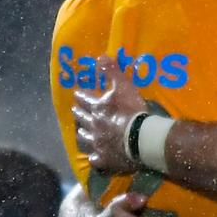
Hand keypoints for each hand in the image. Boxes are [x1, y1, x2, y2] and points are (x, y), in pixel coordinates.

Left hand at [74, 56, 145, 172]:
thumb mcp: (123, 86)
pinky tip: (94, 158)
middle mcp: (93, 126)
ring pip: (85, 138)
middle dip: (78, 113)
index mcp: (98, 108)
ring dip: (83, 134)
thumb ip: (112, 71)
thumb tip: (100, 56)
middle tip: (75, 110)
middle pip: (82, 119)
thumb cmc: (132, 111)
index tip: (77, 94)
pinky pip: (96, 159)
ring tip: (81, 132)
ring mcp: (98, 144)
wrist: (140, 138)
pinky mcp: (104, 159)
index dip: (81, 96)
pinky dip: (95, 158)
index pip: (85, 100)